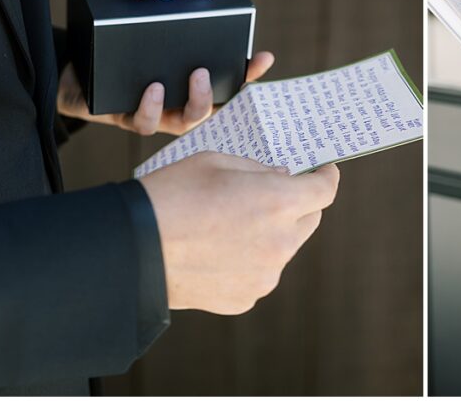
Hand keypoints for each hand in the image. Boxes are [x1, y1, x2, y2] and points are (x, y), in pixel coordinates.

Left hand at [57, 51, 276, 135]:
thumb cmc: (107, 52)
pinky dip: (149, 107)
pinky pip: (143, 123)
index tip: (264, 57)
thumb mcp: (136, 35)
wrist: (66, 74)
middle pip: (208, 108)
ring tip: (193, 77)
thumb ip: (158, 21)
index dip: (247, 73)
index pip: (225, 81)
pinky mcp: (125, 118)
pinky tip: (151, 89)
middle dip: (217, 91)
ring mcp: (152, 113)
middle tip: (208, 69)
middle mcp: (173, 102)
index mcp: (184, 83)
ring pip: (182, 123)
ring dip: (194, 103)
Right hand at [139, 152, 339, 313]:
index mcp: (279, 202)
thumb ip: (259, 170)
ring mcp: (265, 275)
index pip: (324, 191)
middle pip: (309, 220)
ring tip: (230, 225)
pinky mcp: (246, 298)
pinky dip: (250, 260)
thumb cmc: (171, 197)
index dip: (326, 177)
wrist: (134, 250)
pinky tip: (218, 251)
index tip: (324, 172)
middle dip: (297, 204)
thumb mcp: (216, 161)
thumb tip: (281, 178)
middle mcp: (280, 242)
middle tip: (271, 194)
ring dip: (271, 233)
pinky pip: (260, 272)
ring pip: (283, 247)